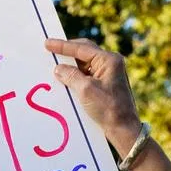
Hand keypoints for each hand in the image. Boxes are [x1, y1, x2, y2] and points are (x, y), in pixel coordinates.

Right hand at [46, 38, 142, 155]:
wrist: (122, 128)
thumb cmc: (108, 108)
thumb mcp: (85, 90)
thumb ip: (70, 76)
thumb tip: (58, 69)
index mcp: (109, 60)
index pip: (82, 48)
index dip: (62, 46)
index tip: (48, 43)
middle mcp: (110, 63)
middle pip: (84, 52)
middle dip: (67, 52)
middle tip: (50, 50)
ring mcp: (108, 73)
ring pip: (84, 64)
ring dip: (70, 65)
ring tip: (54, 65)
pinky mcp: (105, 84)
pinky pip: (87, 74)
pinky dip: (75, 75)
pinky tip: (65, 79)